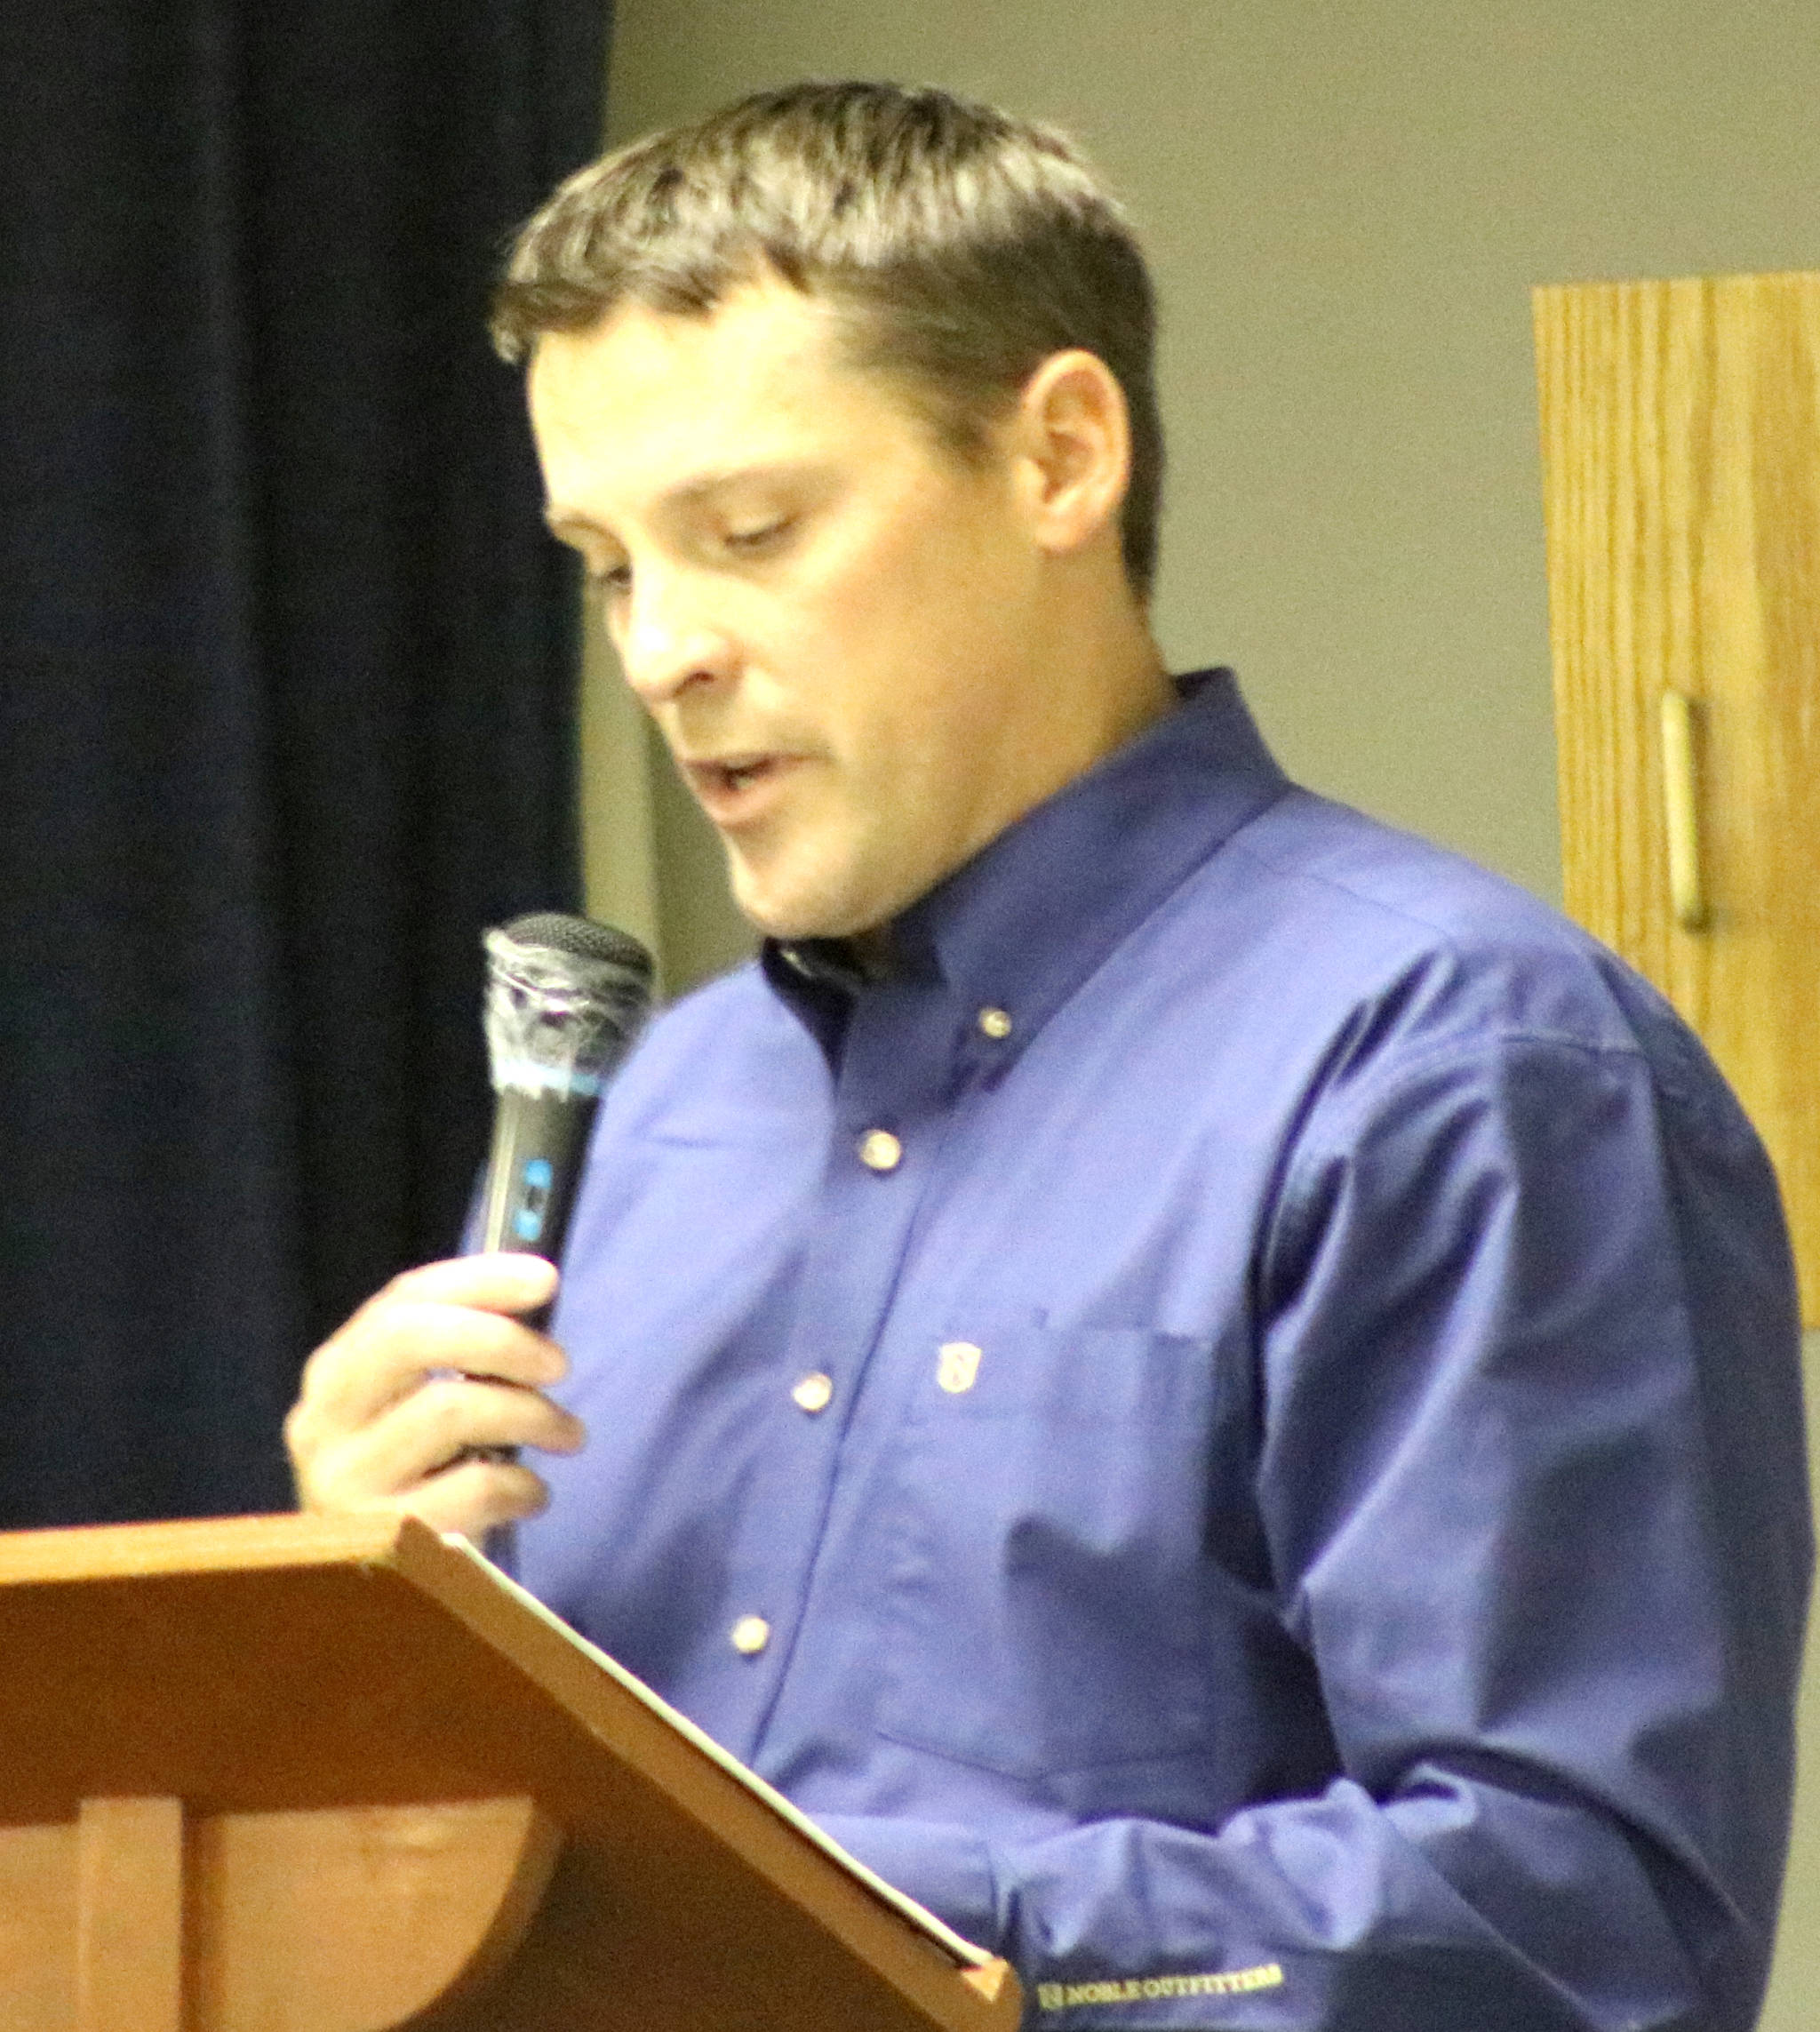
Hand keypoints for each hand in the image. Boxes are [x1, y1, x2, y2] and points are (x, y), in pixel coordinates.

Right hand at [285, 1253, 584, 1539]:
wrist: (381, 1595)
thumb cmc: (418, 1484)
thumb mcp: (420, 1411)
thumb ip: (458, 1353)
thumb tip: (534, 1289)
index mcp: (333, 1378)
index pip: (400, 1302)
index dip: (478, 1280)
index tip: (545, 1278)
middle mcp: (321, 1426)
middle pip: (408, 1339)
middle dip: (500, 1339)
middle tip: (560, 1363)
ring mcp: (341, 1485)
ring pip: (448, 1409)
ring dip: (530, 1414)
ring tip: (567, 1434)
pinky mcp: (379, 1541)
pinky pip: (471, 1487)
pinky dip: (522, 1485)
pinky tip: (533, 1496)